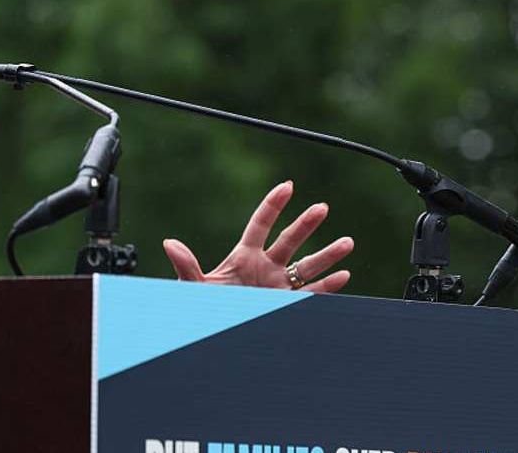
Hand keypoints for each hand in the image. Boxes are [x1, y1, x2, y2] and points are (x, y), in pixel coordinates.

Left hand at [162, 180, 352, 292]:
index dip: (273, 205)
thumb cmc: (202, 306)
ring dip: (328, 255)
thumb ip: (186, 265)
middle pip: (289, 240)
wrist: (215, 331)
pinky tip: (344, 276)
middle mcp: (265, 267)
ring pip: (307, 266)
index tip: (288, 186)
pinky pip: (311, 293)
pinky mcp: (286, 303)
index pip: (260, 224)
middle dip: (306, 224)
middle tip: (322, 207)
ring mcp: (278, 285)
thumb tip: (170, 244)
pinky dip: (328, 286)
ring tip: (348, 242)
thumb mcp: (194, 285)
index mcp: (243, 256)